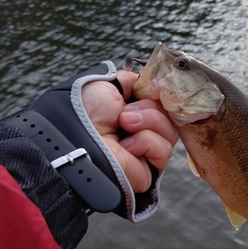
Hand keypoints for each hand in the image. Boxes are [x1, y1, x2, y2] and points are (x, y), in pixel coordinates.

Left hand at [81, 70, 177, 192]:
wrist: (78, 138)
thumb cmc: (86, 111)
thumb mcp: (108, 83)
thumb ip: (132, 80)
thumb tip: (151, 83)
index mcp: (131, 110)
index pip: (160, 101)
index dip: (159, 95)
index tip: (153, 89)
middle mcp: (140, 130)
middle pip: (168, 114)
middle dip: (149, 107)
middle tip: (124, 114)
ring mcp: (147, 149)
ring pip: (169, 130)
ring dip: (149, 122)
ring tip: (125, 126)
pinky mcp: (150, 167)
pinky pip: (164, 148)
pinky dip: (146, 142)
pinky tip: (126, 146)